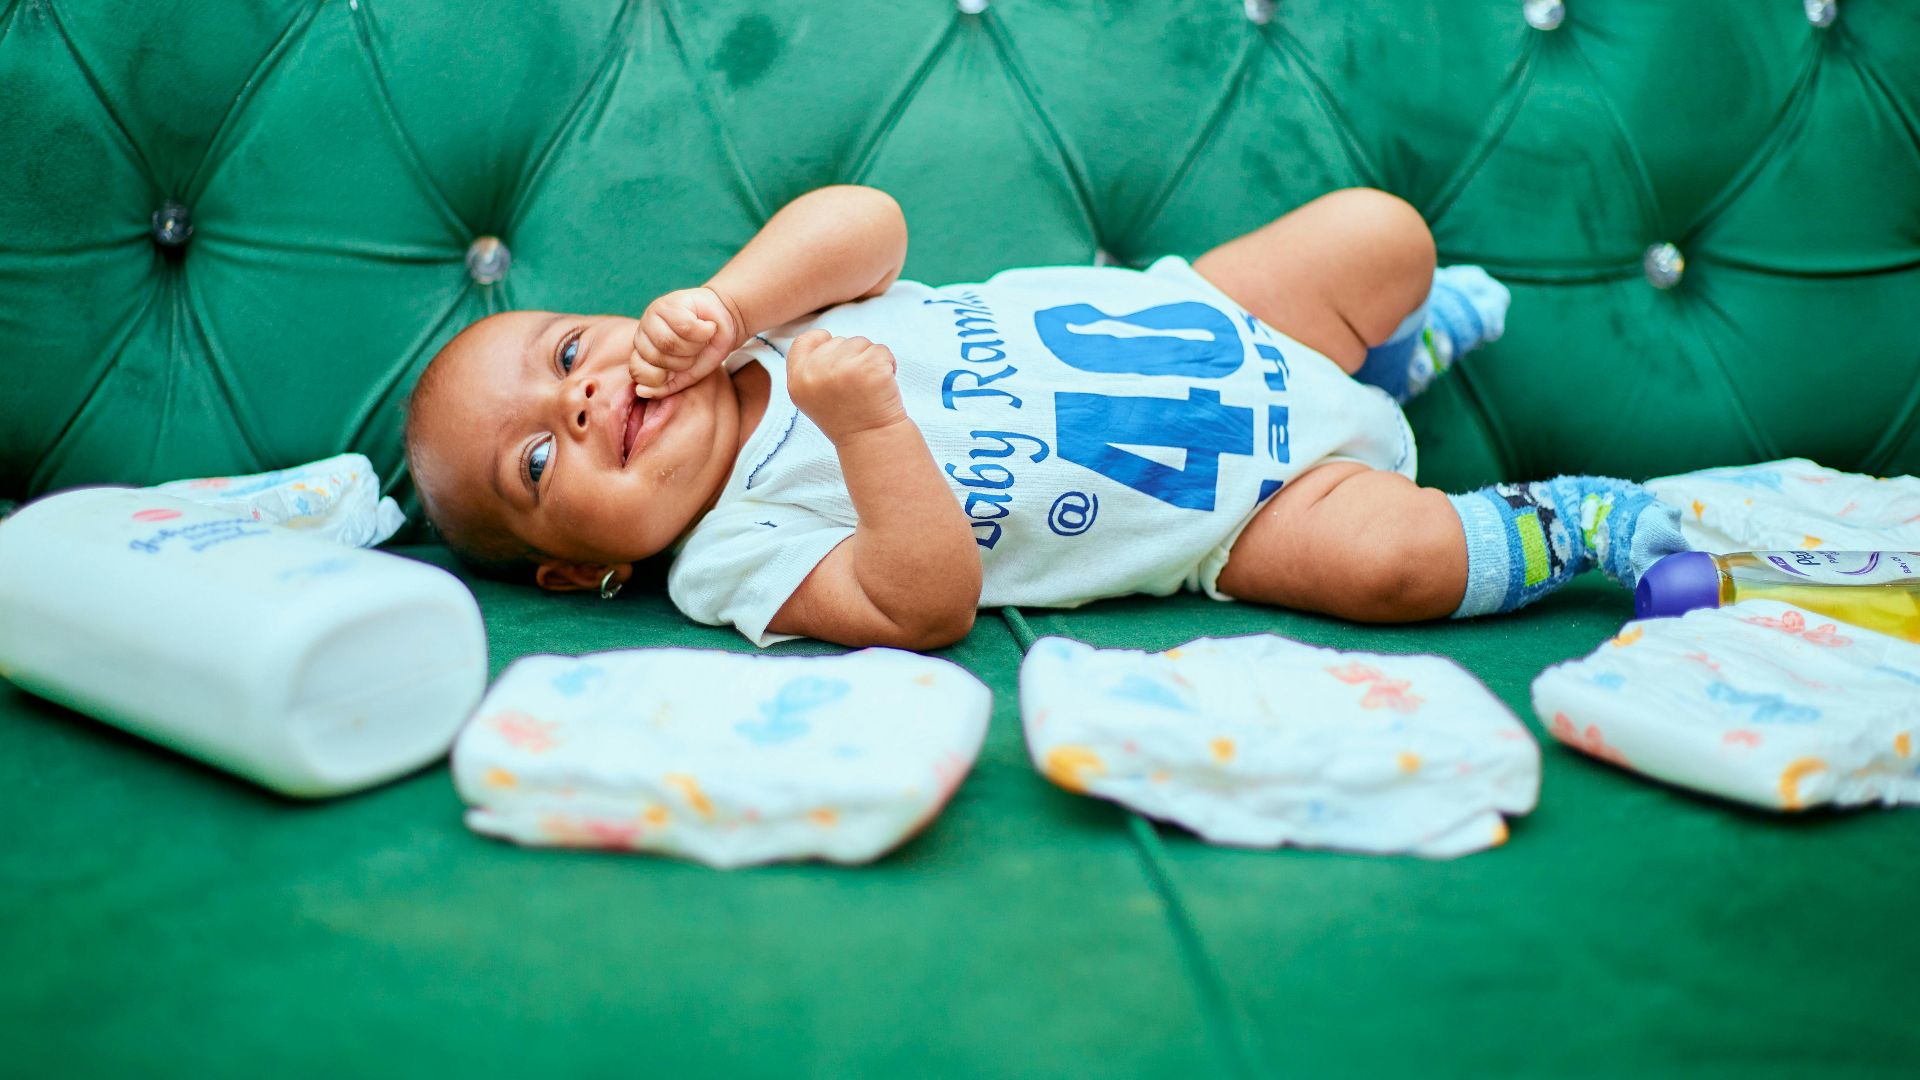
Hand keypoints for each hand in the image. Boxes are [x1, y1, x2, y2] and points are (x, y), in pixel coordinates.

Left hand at [629, 287, 742, 397]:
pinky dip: (703, 331)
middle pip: (657, 356)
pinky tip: (706, 327)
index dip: (661, 376)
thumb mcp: (687, 374)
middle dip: (683, 361)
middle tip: (695, 351)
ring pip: (669, 341)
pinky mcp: (670, 302)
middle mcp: (643, 333)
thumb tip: (641, 391)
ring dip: (694, 346)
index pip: (638, 370)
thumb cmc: (704, 349)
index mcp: (643, 352)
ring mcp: (654, 315)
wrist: (723, 323)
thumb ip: (666, 386)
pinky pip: (685, 326)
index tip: (680, 369)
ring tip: (701, 339)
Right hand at [785, 329, 907, 442]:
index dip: (823, 343)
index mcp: (798, 380)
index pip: (806, 339)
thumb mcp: (814, 396)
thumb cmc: (847, 417)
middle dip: (852, 357)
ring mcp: (843, 369)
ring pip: (861, 342)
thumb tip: (825, 337)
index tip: (837, 360)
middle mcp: (816, 372)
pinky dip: (888, 365)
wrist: (872, 442)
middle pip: (839, 341)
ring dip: (871, 360)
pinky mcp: (870, 367)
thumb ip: (812, 367)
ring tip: (869, 388)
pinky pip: (882, 350)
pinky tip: (883, 387)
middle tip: (856, 388)